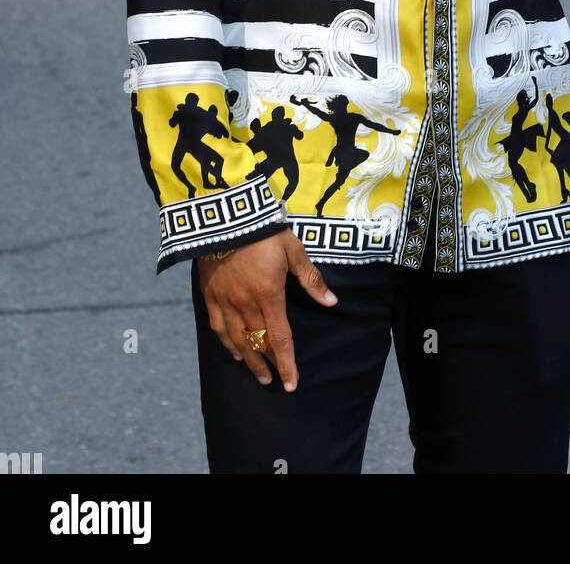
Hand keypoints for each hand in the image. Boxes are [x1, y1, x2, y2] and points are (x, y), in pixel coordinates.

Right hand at [197, 228, 336, 390]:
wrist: (225, 215)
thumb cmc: (263, 230)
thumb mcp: (292, 249)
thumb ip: (310, 278)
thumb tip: (331, 301)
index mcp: (268, 294)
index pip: (280, 338)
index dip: (287, 363)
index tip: (292, 383)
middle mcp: (245, 303)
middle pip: (258, 344)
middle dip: (268, 365)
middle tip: (275, 380)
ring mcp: (225, 301)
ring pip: (237, 341)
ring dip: (249, 360)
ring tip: (258, 373)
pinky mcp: (209, 294)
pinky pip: (217, 327)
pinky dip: (227, 344)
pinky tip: (234, 351)